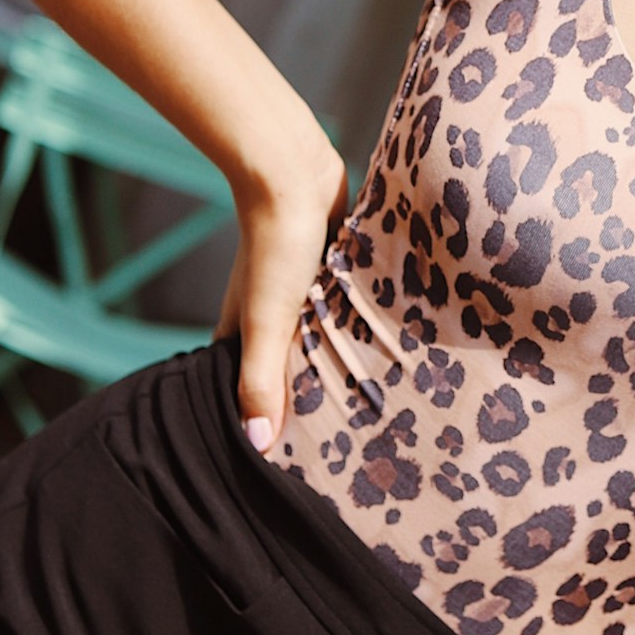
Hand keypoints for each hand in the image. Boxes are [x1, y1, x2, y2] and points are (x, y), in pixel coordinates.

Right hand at [218, 141, 349, 449]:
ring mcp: (303, 293)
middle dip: (309, 400)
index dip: (264, 423)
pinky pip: (346, 310)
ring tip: (376, 412)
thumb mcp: (268, 319)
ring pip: (322, 340)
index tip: (290, 464)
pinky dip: (359, 328)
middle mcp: (270, 317)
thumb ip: (262, 380)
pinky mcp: (334, 270)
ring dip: (342, 364)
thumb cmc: (277, 244)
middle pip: (289, 369)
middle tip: (344, 446)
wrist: (295, 171)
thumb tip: (257, 444)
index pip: (248, 391)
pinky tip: (391, 352)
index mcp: (243, 333)